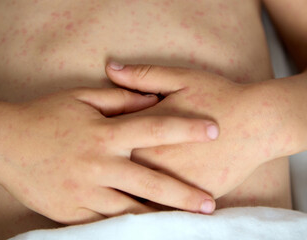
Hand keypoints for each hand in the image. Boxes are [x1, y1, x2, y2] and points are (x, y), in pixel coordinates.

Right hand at [0, 87, 217, 223]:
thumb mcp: (80, 98)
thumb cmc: (43, 116)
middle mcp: (99, 165)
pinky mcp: (71, 212)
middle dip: (183, 195)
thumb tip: (152, 99)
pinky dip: (128, 226)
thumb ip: (119, 98)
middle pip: (150, 182)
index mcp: (103, 133)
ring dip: (159, 217)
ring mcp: (85, 192)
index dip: (186, 128)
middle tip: (209, 204)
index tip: (214, 130)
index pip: (154, 128)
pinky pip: (106, 222)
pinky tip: (146, 229)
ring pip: (131, 210)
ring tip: (184, 224)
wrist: (2, 144)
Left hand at [106, 62, 295, 198]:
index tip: (85, 145)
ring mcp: (173, 180)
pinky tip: (137, 211)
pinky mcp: (191, 195)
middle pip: (118, 169)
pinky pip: (164, 206)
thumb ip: (143, 76)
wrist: (258, 123)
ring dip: (120, 195)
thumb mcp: (180, 78)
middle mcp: (155, 157)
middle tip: (89, 173)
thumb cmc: (218, 96)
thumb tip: (110, 68)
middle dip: (102, 172)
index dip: (96, 140)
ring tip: (105, 197)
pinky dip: (149, 208)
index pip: (109, 137)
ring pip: (138, 192)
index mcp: (146, 129)